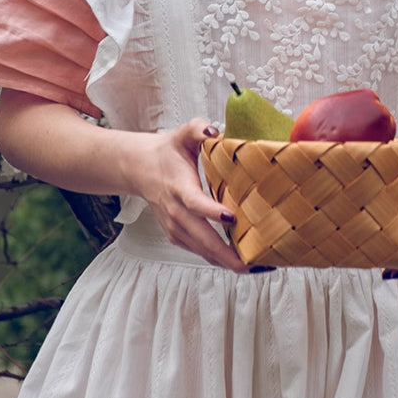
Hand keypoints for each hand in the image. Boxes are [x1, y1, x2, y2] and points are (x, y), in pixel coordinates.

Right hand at [0, 91, 248, 271]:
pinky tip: (243, 262)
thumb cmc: (169, 152)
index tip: (231, 217)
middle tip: (254, 263)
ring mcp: (176, 228)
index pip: (195, 202)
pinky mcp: (178, 236)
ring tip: (258, 268)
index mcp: (180, 187)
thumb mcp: (183, 134)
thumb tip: (214, 131)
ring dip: (229, 262)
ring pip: (203, 251)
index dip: (211, 211)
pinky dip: (220, 260)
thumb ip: (199, 129)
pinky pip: (201, 252)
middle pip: (202, 239)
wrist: (139, 169)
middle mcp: (176, 213)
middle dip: (228, 254)